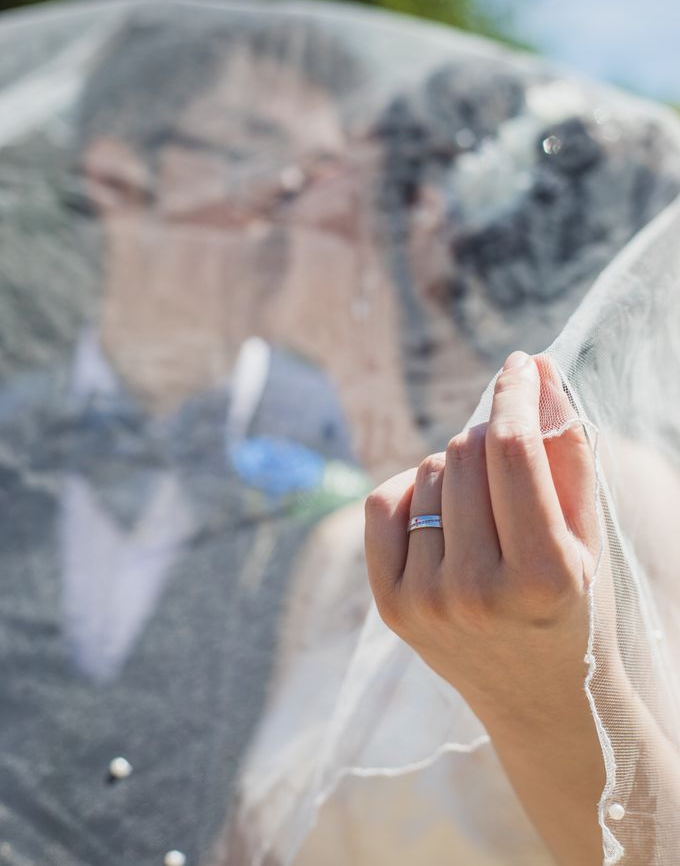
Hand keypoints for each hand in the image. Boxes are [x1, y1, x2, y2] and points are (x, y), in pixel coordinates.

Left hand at [364, 350, 614, 863]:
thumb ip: (567, 450)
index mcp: (543, 574)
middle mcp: (476, 591)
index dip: (515, 393)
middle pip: (465, 452)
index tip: (521, 364)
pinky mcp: (391, 606)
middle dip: (490, 437)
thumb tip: (539, 372)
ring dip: (456, 470)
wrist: (542, 700)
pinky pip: (383, 502)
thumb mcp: (589, 534)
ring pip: (427, 470)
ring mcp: (427, 602)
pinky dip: (412, 490)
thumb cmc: (576, 605)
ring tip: (485, 513)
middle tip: (511, 463)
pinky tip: (442, 516)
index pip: (512, 449)